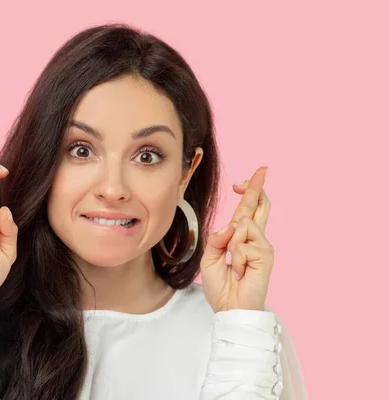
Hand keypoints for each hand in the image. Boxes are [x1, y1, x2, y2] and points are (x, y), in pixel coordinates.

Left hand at [199, 166, 273, 311]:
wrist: (229, 307)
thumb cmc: (221, 285)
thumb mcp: (210, 257)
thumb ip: (218, 238)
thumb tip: (233, 225)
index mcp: (240, 237)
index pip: (248, 208)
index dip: (251, 190)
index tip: (257, 173)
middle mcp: (254, 238)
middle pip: (259, 205)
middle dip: (257, 186)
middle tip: (261, 170)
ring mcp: (262, 245)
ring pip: (243, 224)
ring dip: (232, 245)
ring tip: (233, 265)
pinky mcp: (267, 255)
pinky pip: (245, 242)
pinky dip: (236, 256)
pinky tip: (240, 270)